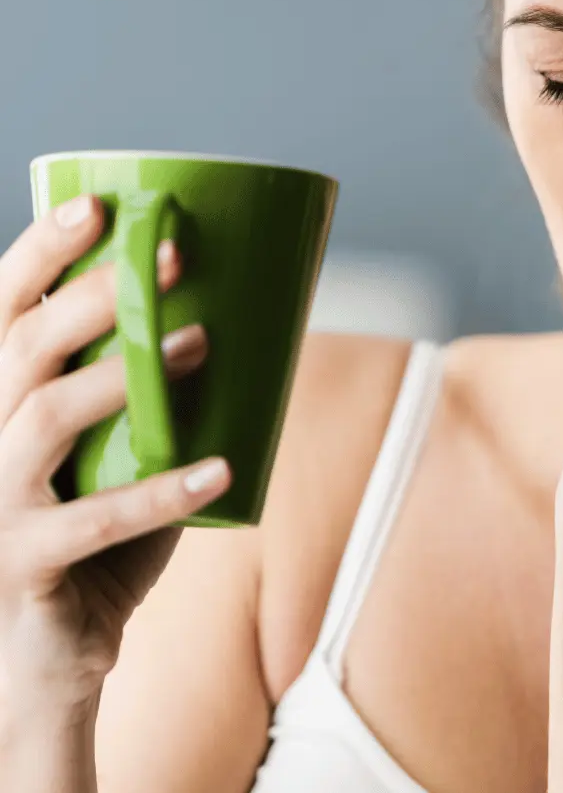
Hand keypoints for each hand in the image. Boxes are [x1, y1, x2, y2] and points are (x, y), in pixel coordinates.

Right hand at [0, 196, 229, 716]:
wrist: (41, 662)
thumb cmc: (89, 545)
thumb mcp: (112, 460)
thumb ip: (143, 403)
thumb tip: (233, 329)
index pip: (1, 315)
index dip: (38, 255)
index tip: (96, 206)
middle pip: (23, 348)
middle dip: (96, 294)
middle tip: (173, 255)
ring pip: (46, 416)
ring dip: (127, 375)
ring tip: (200, 343)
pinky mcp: (20, 564)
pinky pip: (95, 521)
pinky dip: (163, 491)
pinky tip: (223, 469)